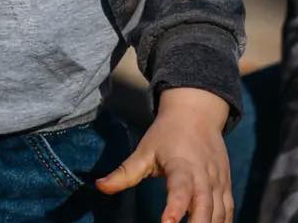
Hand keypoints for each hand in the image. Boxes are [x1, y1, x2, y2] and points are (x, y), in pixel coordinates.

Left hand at [95, 87, 231, 222]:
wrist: (196, 113)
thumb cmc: (167, 135)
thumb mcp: (144, 151)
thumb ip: (124, 172)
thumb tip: (99, 186)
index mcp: (181, 166)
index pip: (180, 189)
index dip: (175, 207)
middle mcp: (203, 177)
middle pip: (205, 207)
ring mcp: (218, 183)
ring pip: (219, 213)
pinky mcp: (226, 188)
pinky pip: (228, 213)